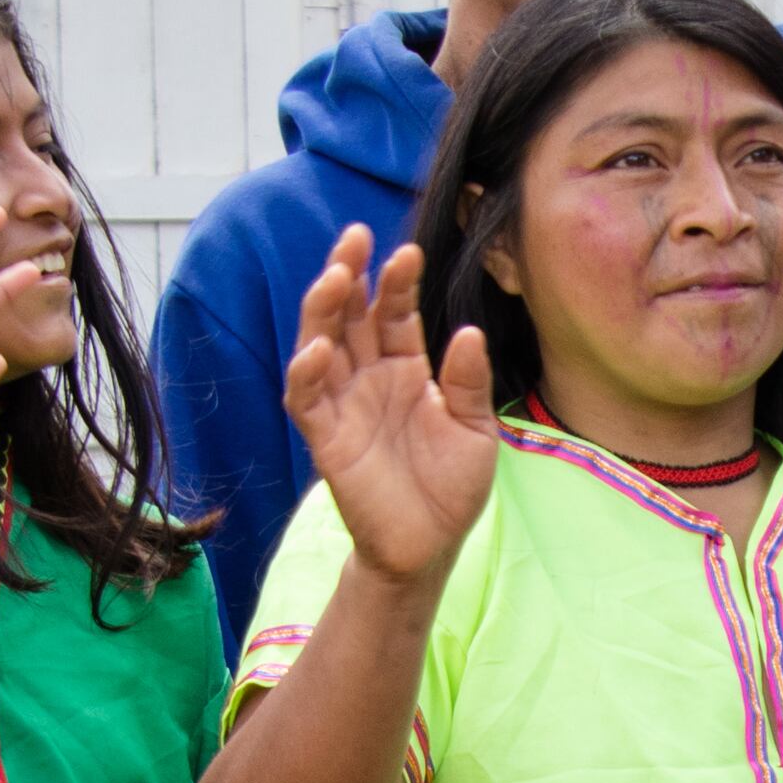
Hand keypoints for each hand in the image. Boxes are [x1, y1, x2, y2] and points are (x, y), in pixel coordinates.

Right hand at [279, 228, 500, 582]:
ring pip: (321, 345)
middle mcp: (370, 378)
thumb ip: (468, 384)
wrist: (430, 545)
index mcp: (406, 368)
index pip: (395, 313)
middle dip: (350, 274)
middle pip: (351, 315)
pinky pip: (307, 400)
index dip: (398, 283)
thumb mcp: (475, 430)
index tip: (408, 253)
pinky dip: (307, 373)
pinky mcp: (326, 438)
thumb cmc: (452, 486)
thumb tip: (468, 333)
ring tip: (335, 278)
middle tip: (354, 237)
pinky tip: (319, 349)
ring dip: (323, 311)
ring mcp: (344, 404)